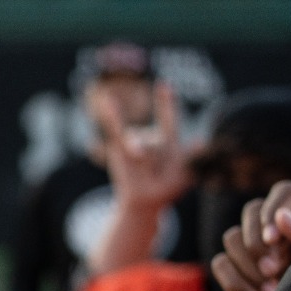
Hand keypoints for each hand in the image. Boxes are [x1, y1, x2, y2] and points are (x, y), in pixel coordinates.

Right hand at [100, 81, 188, 216]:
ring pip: (140, 144)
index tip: (163, 85)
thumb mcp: (181, 175)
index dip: (166, 103)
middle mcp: (149, 137)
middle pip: (157, 141)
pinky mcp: (119, 148)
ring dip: (142, 162)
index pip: (168, 119)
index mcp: (168, 141)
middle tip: (156, 177)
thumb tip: (166, 147)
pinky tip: (107, 100)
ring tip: (143, 176)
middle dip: (158, 160)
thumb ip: (183, 158)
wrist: (143, 204)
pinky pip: (115, 128)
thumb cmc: (165, 190)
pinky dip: (112, 114)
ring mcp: (133, 141)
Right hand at [211, 181, 290, 290]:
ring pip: (231, 237)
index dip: (274, 211)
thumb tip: (282, 217)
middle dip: (257, 243)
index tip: (272, 239)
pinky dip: (234, 283)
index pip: (284, 193)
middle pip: (251, 211)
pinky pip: (221, 264)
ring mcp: (254, 246)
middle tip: (273, 271)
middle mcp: (278, 226)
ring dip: (248, 267)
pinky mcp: (236, 269)